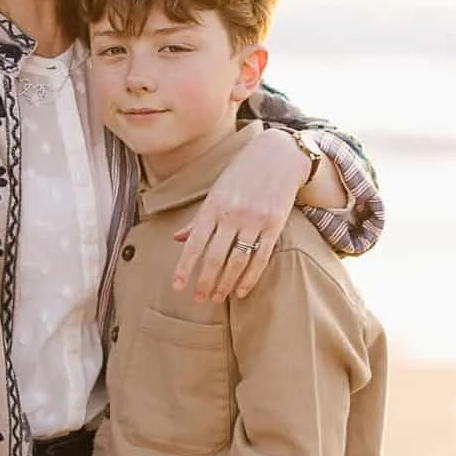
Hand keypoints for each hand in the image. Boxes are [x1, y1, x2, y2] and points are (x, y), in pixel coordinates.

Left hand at [171, 128, 305, 301]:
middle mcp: (232, 214)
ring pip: (237, 261)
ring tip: (217, 298)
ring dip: (225, 284)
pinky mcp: (274, 225)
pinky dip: (250, 278)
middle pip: (214, 257)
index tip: (177, 287)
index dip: (184, 268)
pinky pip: (260, 258)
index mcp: (212, 206)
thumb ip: (198, 218)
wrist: (278, 155)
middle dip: (204, 282)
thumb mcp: (216, 191)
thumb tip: (177, 239)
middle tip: (198, 300)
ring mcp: (255, 220)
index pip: (193, 243)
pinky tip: (241, 291)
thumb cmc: (241, 174)